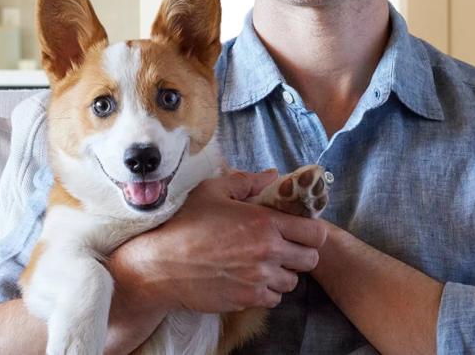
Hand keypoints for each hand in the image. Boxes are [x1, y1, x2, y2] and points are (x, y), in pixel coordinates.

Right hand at [108, 170, 327, 313]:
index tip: (299, 228)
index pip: (315, 232)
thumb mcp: (213, 191)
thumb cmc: (184, 223)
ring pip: (292, 281)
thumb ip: (247, 182)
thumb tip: (273, 175)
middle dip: (301, 252)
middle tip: (284, 247)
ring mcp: (258, 279)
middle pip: (310, 259)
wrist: (159, 265)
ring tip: (264, 263)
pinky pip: (274, 298)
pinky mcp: (247, 299)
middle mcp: (267, 252)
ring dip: (283, 272)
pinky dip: (267, 290)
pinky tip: (251, 278)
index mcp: (264, 222)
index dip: (311, 230)